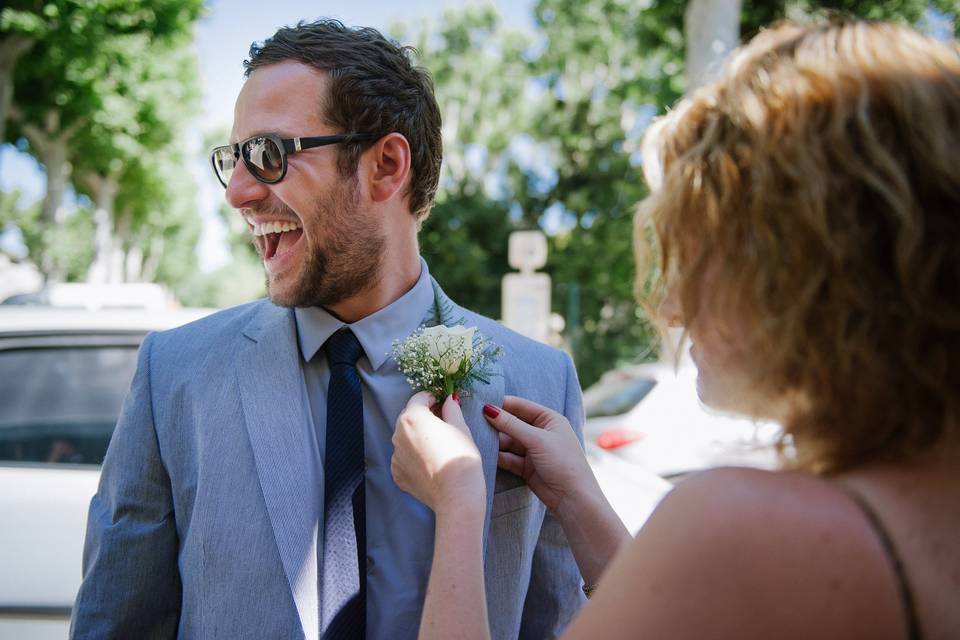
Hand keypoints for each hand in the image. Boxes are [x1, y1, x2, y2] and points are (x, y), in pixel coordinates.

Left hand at [391, 391, 485, 514]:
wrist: (456, 495)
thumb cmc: (461, 458)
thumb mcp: (461, 428)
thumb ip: (451, 409)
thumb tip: (449, 400)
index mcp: (412, 418)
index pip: (419, 398)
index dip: (432, 398)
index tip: (443, 404)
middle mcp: (398, 435)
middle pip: (408, 417)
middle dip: (423, 417)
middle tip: (442, 424)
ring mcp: (395, 456)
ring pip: (405, 439)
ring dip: (417, 437)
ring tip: (437, 446)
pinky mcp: (397, 474)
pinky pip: (404, 458)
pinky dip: (414, 457)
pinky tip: (430, 463)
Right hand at [485, 396, 602, 516]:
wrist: (573, 498)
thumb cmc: (562, 462)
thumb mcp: (537, 439)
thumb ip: (511, 425)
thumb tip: (488, 409)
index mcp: (549, 419)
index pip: (520, 406)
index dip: (501, 405)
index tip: (479, 404)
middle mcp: (541, 433)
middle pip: (512, 424)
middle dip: (495, 424)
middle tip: (472, 422)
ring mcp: (533, 450)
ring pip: (508, 442)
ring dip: (495, 442)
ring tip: (475, 439)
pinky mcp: (526, 467)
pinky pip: (508, 458)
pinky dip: (498, 456)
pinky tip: (484, 454)